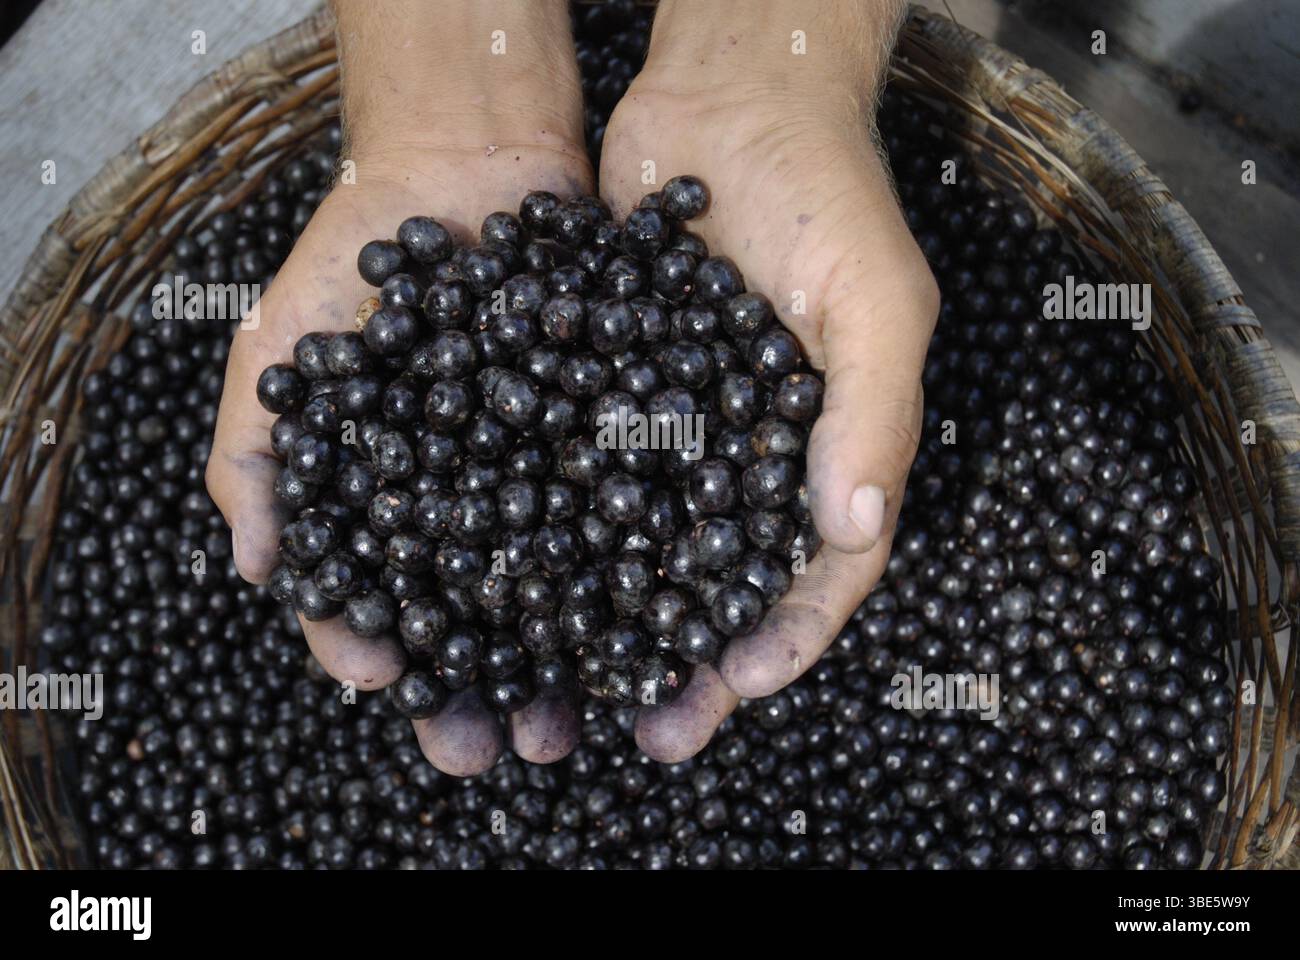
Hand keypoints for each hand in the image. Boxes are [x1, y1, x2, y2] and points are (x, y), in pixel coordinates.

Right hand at [207, 0, 589, 775]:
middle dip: (496, 689)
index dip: (383, 654)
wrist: (467, 163)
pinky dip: (644, 565)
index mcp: (393, 507)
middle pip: (484, 622)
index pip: (380, 605)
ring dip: (575, 658)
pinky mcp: (614, 439)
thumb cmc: (361, 258)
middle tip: (518, 745)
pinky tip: (659, 613)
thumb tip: (259, 572)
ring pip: (565, 590)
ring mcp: (549, 478)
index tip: (394, 691)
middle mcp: (476, 508)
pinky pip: (631, 511)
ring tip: (588, 712)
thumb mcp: (284, 348)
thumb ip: (255, 455)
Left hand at [598, 0, 937, 759]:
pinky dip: (558, 530)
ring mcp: (677, 428)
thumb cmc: (823, 189)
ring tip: (576, 683)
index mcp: (828, 448)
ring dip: (617, 619)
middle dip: (693, 657)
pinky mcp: (608, 390)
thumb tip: (853, 534)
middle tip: (654, 729)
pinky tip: (516, 578)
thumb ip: (872, 415)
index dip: (785, 636)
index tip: (740, 687)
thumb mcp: (875, 298)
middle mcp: (749, 454)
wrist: (727, 94)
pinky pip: (586, 473)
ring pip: (647, 546)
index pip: (819, 568)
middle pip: (723, 579)